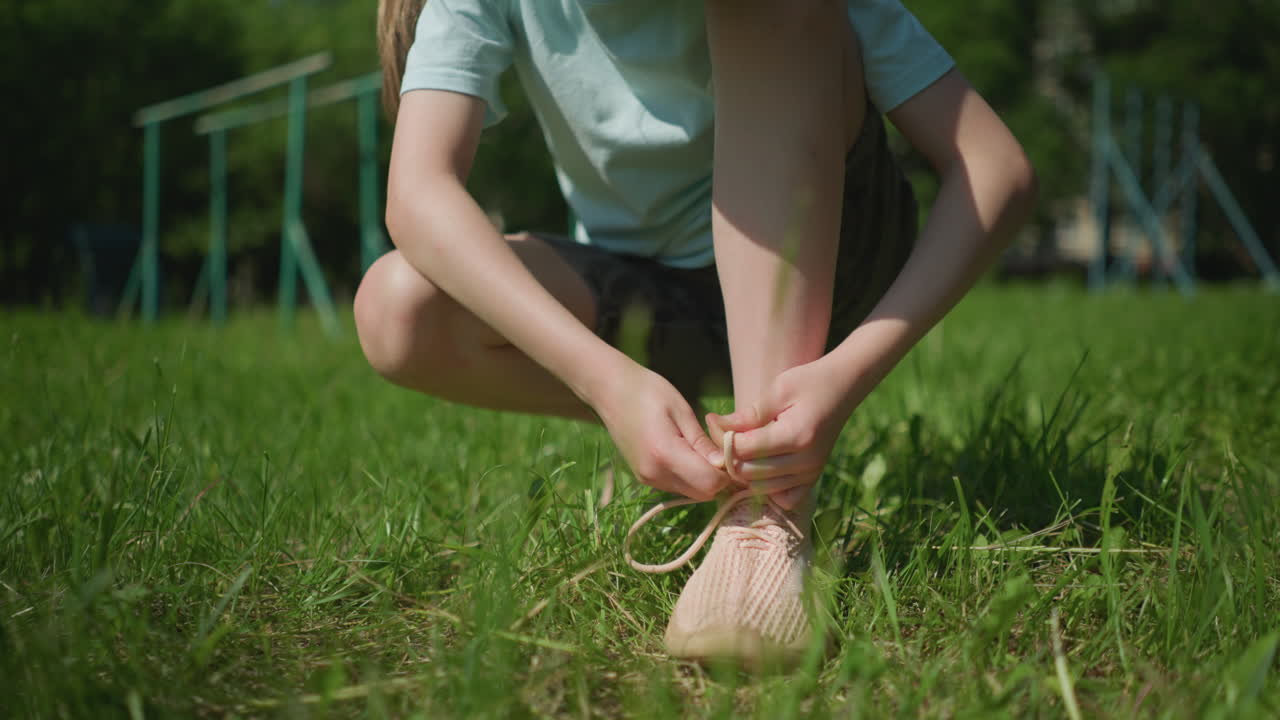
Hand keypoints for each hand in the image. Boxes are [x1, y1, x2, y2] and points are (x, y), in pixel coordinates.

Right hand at [593, 360, 730, 499]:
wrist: (610, 391)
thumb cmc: (648, 391)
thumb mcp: (681, 410)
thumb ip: (702, 442)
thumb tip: (725, 464)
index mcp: (664, 454)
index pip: (710, 483)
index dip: (727, 473)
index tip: (732, 453)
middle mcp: (654, 474)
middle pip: (702, 494)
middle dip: (718, 478)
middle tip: (721, 450)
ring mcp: (647, 479)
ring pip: (690, 492)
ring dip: (703, 477)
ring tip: (702, 447)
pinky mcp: (644, 478)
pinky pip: (677, 486)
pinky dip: (689, 476)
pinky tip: (687, 451)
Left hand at [706, 356, 852, 508]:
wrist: (844, 387)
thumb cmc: (808, 382)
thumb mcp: (778, 390)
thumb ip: (748, 414)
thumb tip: (714, 425)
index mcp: (795, 436)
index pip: (745, 450)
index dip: (724, 439)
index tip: (719, 423)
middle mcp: (805, 461)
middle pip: (749, 473)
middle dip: (732, 457)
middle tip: (728, 437)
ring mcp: (811, 472)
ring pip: (761, 489)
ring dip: (746, 473)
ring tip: (745, 448)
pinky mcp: (813, 478)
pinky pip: (784, 499)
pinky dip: (769, 488)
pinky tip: (763, 468)